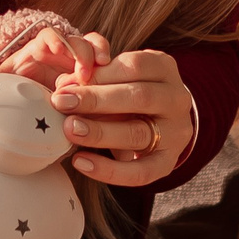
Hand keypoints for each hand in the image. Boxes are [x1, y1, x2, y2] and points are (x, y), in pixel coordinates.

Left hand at [0, 25, 111, 88]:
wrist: (27, 104)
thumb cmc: (15, 87)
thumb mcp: (3, 83)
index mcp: (39, 49)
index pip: (50, 35)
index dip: (58, 40)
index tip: (60, 50)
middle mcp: (63, 53)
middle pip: (78, 41)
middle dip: (84, 52)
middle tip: (85, 72)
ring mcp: (79, 64)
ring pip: (96, 51)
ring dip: (101, 57)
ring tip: (104, 70)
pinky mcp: (91, 79)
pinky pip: (106, 72)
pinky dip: (111, 75)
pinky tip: (114, 87)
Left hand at [48, 46, 192, 185]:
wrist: (160, 121)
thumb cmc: (128, 91)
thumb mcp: (116, 76)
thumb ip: (93, 78)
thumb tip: (63, 87)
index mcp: (164, 68)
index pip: (135, 67)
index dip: (99, 74)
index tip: (66, 83)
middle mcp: (177, 99)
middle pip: (140, 97)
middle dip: (96, 100)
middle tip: (61, 103)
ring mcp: (177, 132)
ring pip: (139, 133)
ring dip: (100, 132)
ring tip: (70, 130)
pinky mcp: (169, 162)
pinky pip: (141, 172)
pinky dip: (109, 170)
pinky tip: (80, 161)